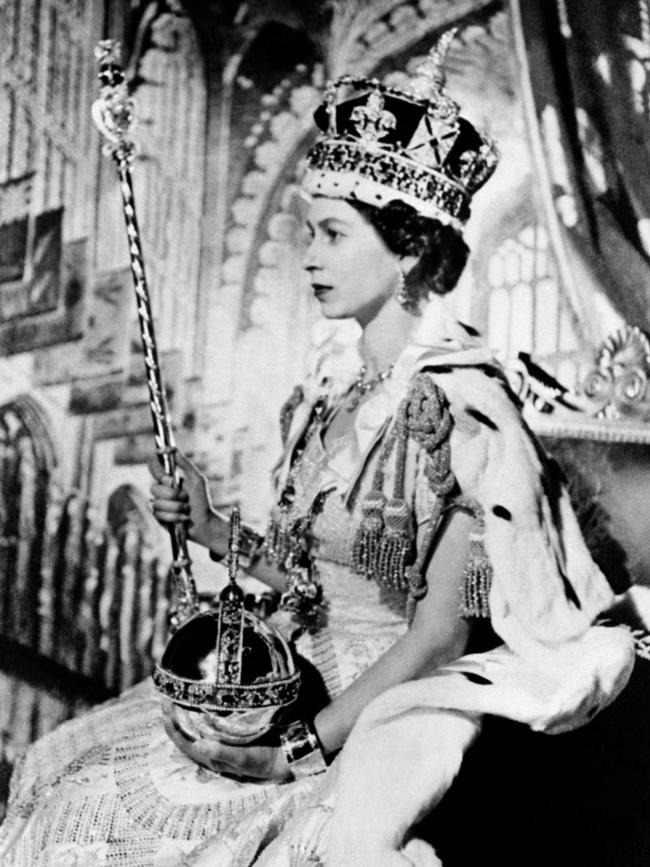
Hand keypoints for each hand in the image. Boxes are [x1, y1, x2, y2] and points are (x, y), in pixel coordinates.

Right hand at [148, 452, 227, 553]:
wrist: (204, 523)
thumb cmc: (203, 501)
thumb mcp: (197, 480)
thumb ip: (185, 464)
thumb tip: (172, 448)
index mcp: (169, 478)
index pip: (153, 467)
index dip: (157, 471)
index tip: (169, 478)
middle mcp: (161, 490)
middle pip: (154, 488)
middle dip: (173, 495)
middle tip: (185, 497)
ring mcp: (158, 504)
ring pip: (157, 503)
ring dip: (176, 507)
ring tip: (186, 509)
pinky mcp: (158, 517)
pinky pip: (158, 515)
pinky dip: (174, 517)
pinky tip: (182, 518)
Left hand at [162, 702, 289, 781]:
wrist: (285, 757)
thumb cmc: (264, 760)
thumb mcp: (244, 759)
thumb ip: (223, 752)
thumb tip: (199, 744)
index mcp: (212, 758)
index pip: (185, 744)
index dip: (173, 728)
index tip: (165, 710)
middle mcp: (213, 750)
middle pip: (187, 734)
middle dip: (175, 717)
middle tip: (166, 697)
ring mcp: (221, 741)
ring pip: (196, 728)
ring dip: (185, 713)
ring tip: (178, 695)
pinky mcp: (231, 733)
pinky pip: (210, 722)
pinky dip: (202, 711)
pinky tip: (200, 699)